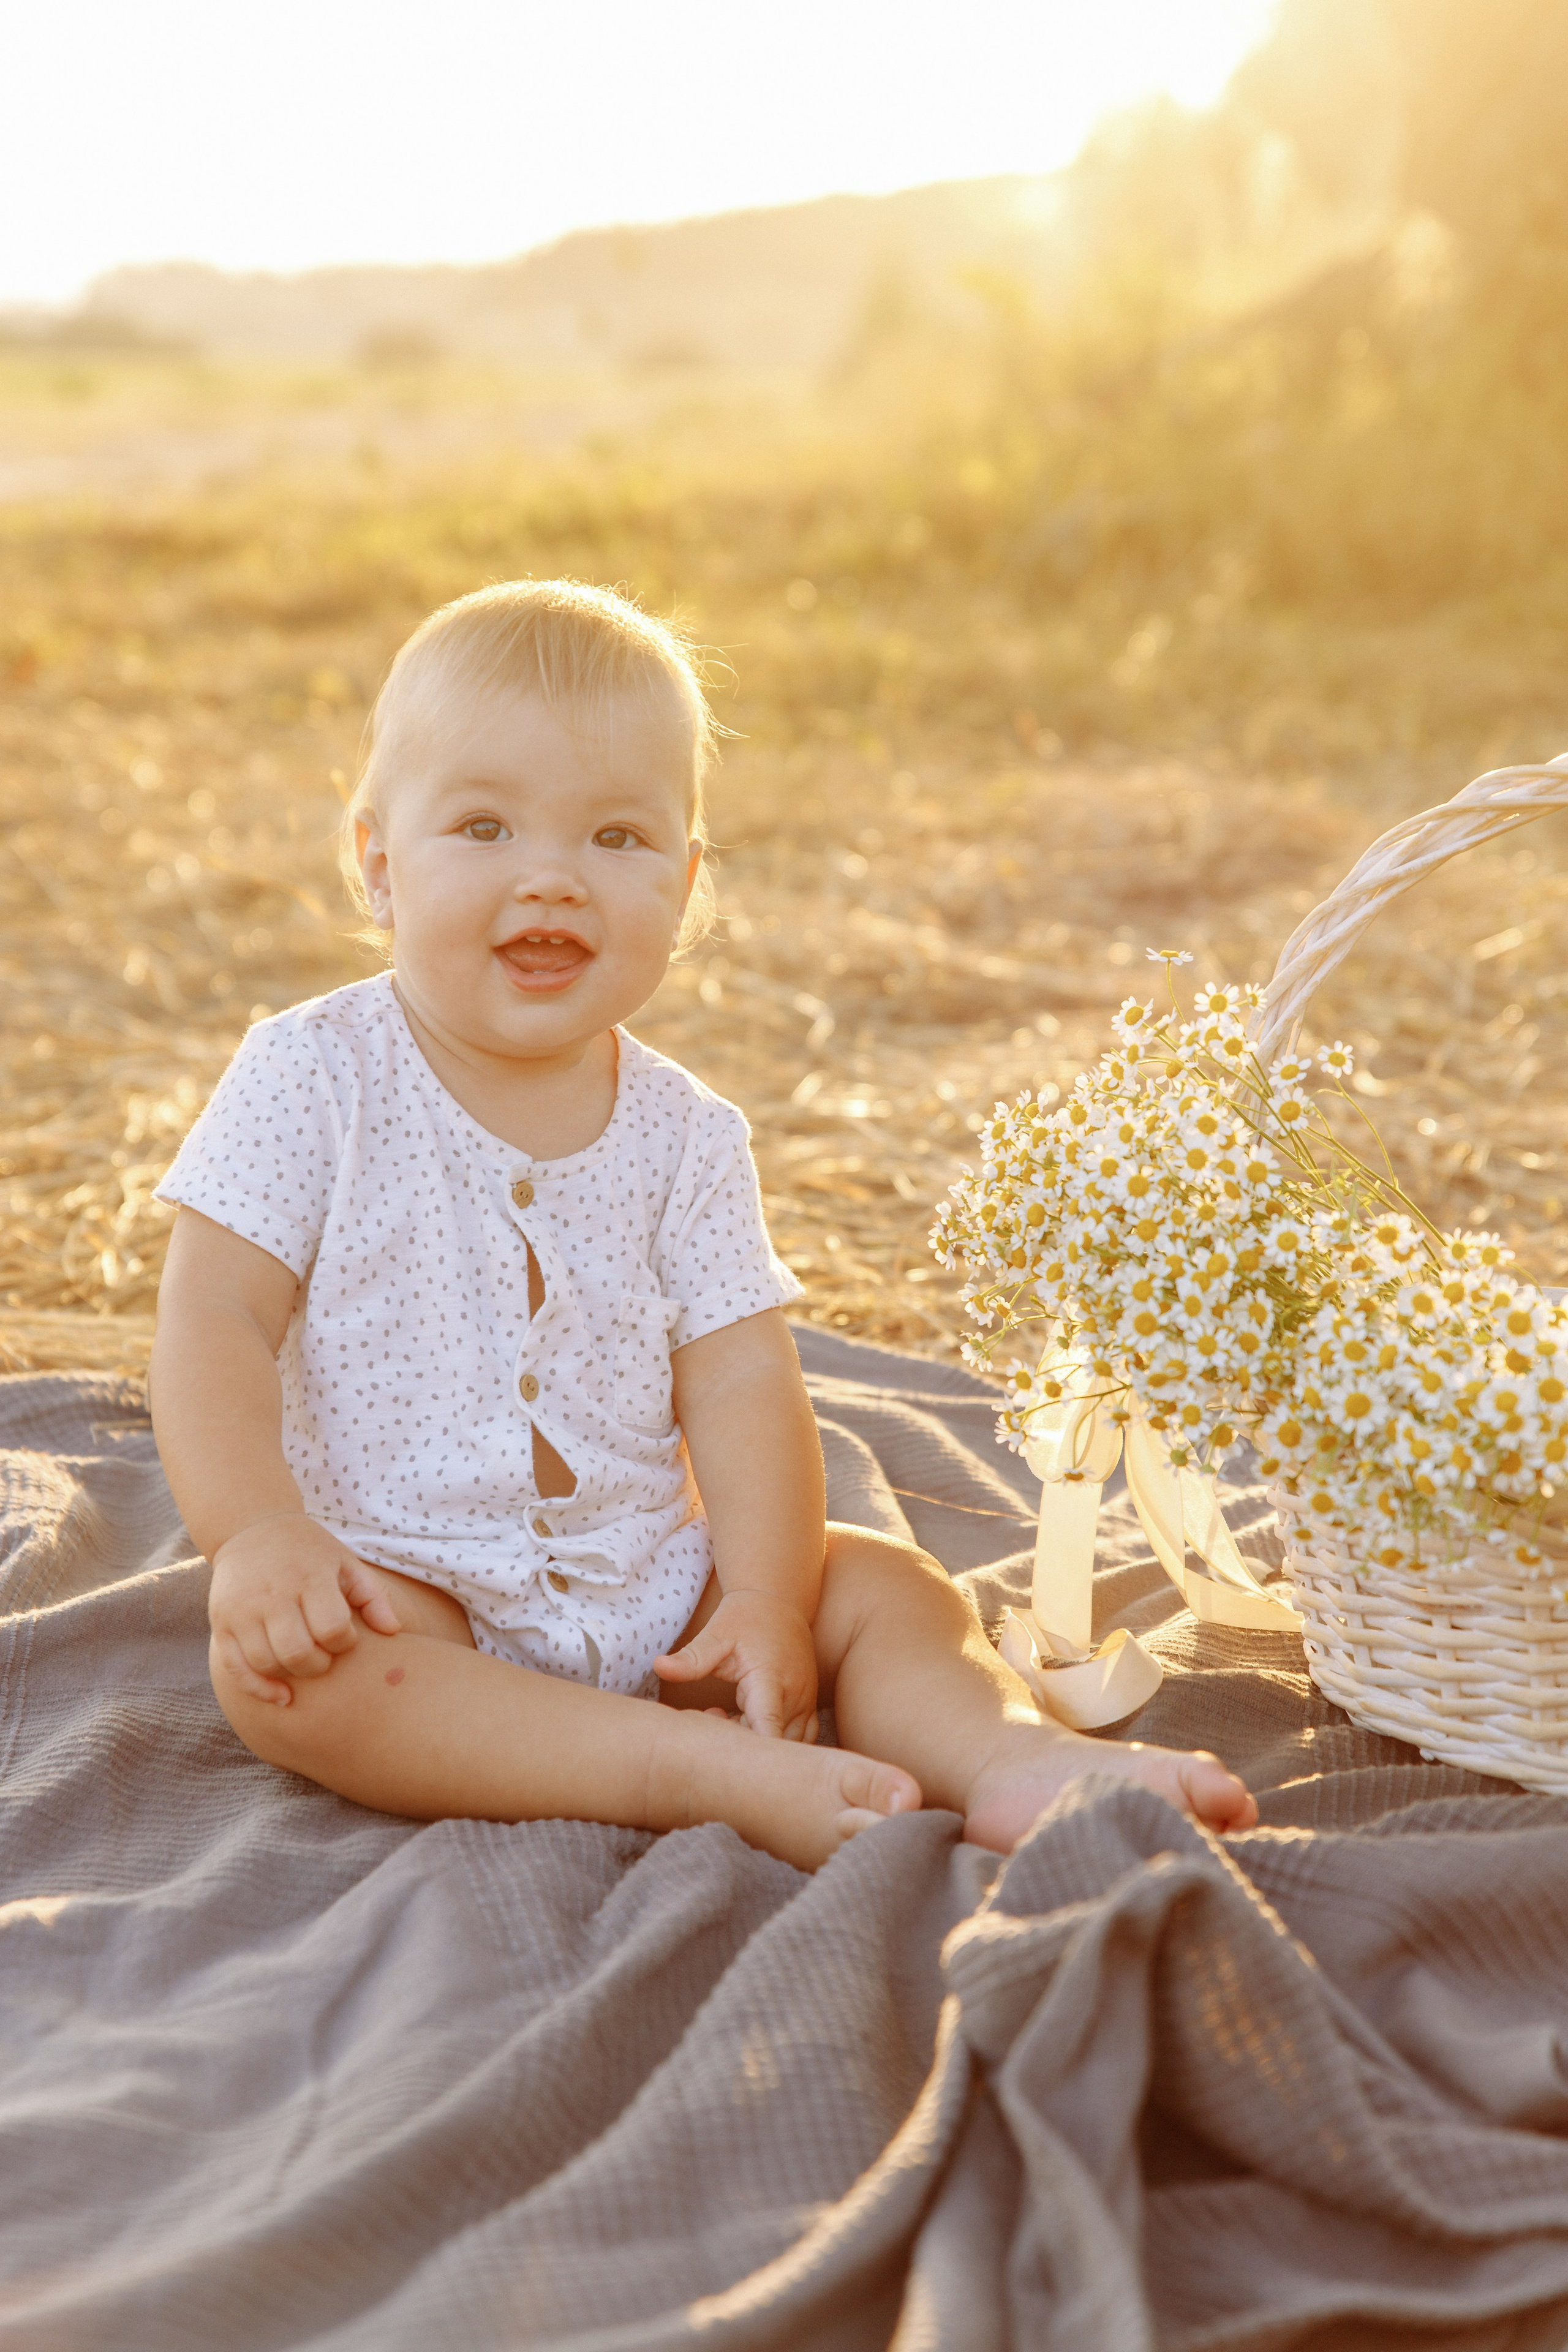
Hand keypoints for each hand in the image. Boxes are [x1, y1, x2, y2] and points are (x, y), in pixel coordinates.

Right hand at [208, 1515, 401, 1706]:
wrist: (252, 1528)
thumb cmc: (310, 1552)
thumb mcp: (345, 1563)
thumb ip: (373, 1596)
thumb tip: (393, 1631)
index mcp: (309, 1577)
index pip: (332, 1628)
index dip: (344, 1642)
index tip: (344, 1636)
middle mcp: (272, 1594)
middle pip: (298, 1653)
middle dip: (319, 1665)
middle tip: (324, 1656)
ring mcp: (242, 1610)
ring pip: (266, 1664)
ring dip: (291, 1675)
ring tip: (303, 1661)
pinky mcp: (221, 1623)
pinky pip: (236, 1669)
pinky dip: (259, 1689)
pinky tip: (282, 1695)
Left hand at [654, 1588, 819, 1739]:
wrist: (779, 1602)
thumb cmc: (745, 1619)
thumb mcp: (716, 1635)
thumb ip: (691, 1658)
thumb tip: (658, 1666)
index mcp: (771, 1679)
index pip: (769, 1726)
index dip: (753, 1750)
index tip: (726, 1759)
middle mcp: (795, 1696)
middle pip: (773, 1744)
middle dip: (740, 1746)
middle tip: (709, 1717)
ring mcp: (805, 1704)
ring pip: (786, 1746)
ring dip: (755, 1744)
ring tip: (726, 1716)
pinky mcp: (807, 1708)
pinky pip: (796, 1739)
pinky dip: (770, 1740)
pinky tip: (743, 1721)